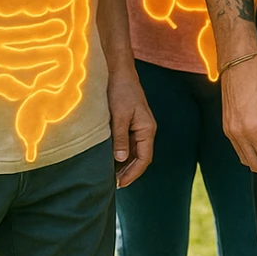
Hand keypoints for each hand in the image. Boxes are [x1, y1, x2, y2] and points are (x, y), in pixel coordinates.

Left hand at [107, 71, 155, 186]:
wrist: (118, 70)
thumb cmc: (120, 90)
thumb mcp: (119, 114)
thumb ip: (120, 138)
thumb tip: (121, 159)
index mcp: (147, 129)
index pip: (144, 158)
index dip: (133, 173)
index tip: (120, 184)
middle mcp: (145, 130)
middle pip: (140, 158)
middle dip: (128, 172)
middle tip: (112, 185)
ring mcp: (137, 127)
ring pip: (133, 152)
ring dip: (124, 165)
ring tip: (109, 177)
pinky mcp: (129, 123)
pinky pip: (127, 144)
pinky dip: (120, 154)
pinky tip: (109, 160)